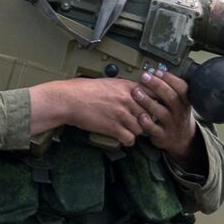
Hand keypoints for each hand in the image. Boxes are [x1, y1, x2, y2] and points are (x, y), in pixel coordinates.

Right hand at [28, 76, 150, 146]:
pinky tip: (122, 137)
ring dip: (136, 131)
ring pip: (141, 128)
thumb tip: (136, 92)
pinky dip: (127, 140)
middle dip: (145, 119)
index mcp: (128, 87)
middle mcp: (128, 100)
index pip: (154, 95)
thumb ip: (125, 88)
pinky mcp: (113, 128)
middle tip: (139, 122)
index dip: (154, 103)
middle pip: (150, 114)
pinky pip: (130, 139)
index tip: (151, 108)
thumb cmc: (84, 90)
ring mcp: (122, 114)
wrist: (69, 99)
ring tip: (128, 129)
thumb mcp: (109, 83)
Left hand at [132, 69, 199, 162]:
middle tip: (144, 77)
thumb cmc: (175, 114)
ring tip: (136, 92)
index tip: (157, 72)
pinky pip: (154, 129)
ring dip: (148, 101)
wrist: (182, 138)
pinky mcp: (162, 136)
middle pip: (170, 97)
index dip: (169, 79)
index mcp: (185, 101)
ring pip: (161, 113)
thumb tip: (155, 71)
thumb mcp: (179, 101)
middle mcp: (180, 112)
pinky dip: (146, 122)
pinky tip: (139, 115)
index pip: (181, 88)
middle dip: (157, 85)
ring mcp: (171, 124)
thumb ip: (169, 88)